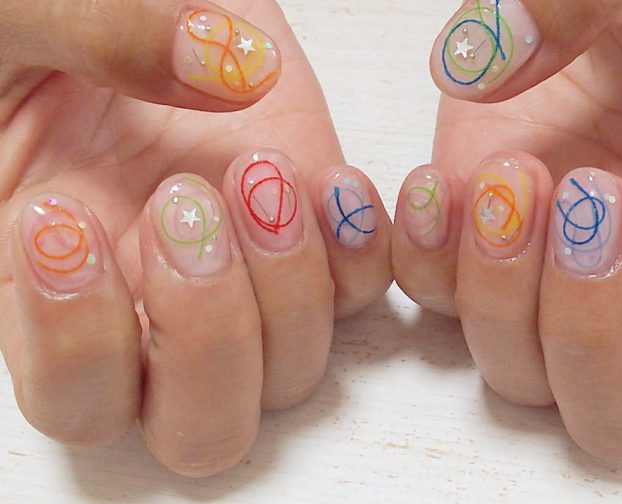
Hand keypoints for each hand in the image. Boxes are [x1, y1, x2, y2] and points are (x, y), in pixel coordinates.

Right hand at [0, 0, 391, 475]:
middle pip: (200, 427)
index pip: (73, 396)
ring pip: (291, 373)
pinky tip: (330, 182)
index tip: (67, 220)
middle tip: (180, 207)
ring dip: (289, 290)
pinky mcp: (311, 240)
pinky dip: (362, 254)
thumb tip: (223, 70)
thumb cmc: (62, 30)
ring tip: (258, 173)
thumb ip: (100, 36)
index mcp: (57, 285)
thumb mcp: (31, 19)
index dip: (77, 345)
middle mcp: (158, 308)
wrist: (158, 9)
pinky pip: (360, 296)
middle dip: (206, 336)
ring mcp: (247, 280)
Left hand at [394, 0, 621, 458]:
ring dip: (505, 298)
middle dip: (593, 322)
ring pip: (523, 376)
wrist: (613, 6)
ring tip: (511, 176)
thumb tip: (484, 62)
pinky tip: (435, 185)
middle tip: (594, 197)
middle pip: (620, 408)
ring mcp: (548, 275)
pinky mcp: (477, 248)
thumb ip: (593, 6)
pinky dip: (426, 263)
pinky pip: (439, 305)